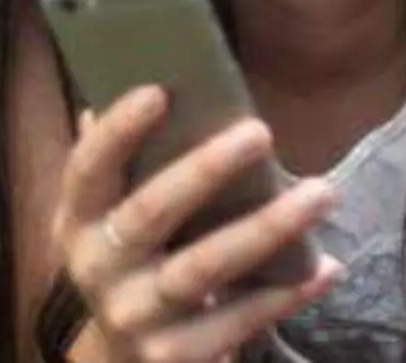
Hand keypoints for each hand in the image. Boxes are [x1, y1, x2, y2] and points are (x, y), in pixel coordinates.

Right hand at [51, 86, 343, 362]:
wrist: (121, 358)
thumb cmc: (136, 256)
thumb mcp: (118, 211)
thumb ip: (133, 156)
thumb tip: (145, 72)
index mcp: (78, 220)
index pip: (87, 170)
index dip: (116, 132)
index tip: (158, 90)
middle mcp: (98, 268)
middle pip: (149, 215)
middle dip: (204, 171)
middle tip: (262, 130)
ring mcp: (134, 316)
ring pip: (202, 269)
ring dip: (266, 228)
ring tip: (322, 192)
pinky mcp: (173, 356)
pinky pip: (237, 322)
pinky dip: (285, 293)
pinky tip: (327, 265)